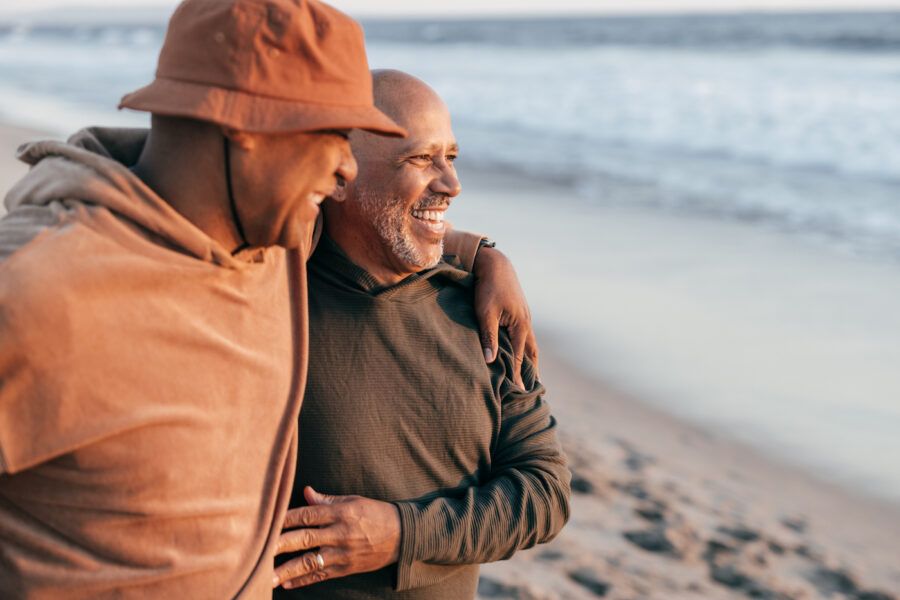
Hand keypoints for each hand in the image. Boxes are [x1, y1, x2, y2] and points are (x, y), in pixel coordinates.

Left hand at [273, 486, 400, 589]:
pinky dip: (303, 580)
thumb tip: (306, 493)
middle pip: (305, 539)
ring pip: (310, 562)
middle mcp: (340, 533)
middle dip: (280, 545)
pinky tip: (287, 584)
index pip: (307, 515)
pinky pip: (321, 576)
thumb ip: (327, 500)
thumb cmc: (375, 514)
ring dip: (287, 570)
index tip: (266, 521)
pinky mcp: (346, 568)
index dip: (285, 518)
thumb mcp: (353, 501)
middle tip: (260, 550)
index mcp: (340, 513)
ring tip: (267, 576)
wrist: (402, 536)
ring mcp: (343, 553)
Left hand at [473, 246, 538, 387]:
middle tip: (534, 388)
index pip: (519, 358)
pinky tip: (522, 349)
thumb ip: (488, 337)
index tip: (520, 393)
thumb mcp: (485, 313)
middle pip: (531, 353)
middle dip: (531, 370)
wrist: (495, 264)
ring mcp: (525, 317)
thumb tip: (491, 360)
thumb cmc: (488, 288)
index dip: (518, 376)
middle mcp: (526, 323)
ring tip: (532, 373)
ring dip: (531, 358)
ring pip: (530, 343)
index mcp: (520, 326)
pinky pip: (525, 334)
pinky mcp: (520, 312)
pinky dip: (526, 346)